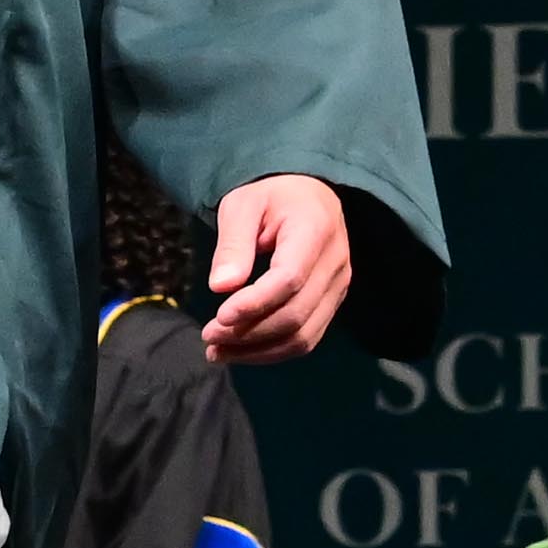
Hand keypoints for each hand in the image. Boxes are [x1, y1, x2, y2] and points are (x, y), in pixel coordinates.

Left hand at [200, 174, 354, 363]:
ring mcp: (338, 286)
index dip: (254, 303)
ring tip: (217, 351)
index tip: (219, 316)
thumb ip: (233, 244)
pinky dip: (272, 351)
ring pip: (303, 337)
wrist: (308, 195)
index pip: (289, 278)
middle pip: (295, 314)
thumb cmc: (271, 196)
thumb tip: (220, 287)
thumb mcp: (242, 205)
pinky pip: (306, 338)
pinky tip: (241, 351)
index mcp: (315, 229)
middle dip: (249, 333)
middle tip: (209, 337)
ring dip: (258, 352)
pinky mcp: (332, 302)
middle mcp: (335, 262)